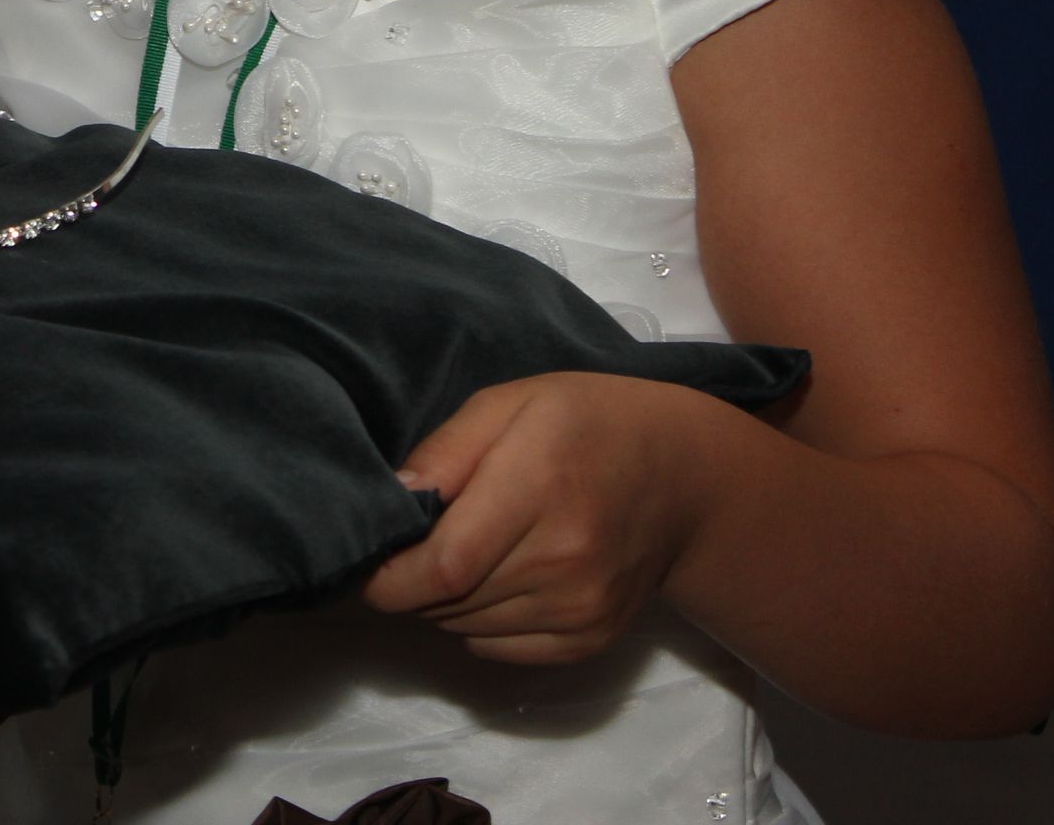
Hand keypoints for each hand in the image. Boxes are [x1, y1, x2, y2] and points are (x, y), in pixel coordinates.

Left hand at [362, 372, 720, 665]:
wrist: (684, 477)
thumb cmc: (586, 423)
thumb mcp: (511, 402)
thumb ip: (447, 451)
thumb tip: (394, 502)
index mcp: (540, 486)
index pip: (444, 566)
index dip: (389, 576)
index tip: (369, 559)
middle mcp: (565, 559)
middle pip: (447, 602)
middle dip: (412, 580)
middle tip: (423, 539)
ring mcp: (582, 607)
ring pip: (465, 629)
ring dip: (445, 601)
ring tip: (471, 548)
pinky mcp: (590, 639)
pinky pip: (498, 650)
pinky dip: (478, 623)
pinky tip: (500, 578)